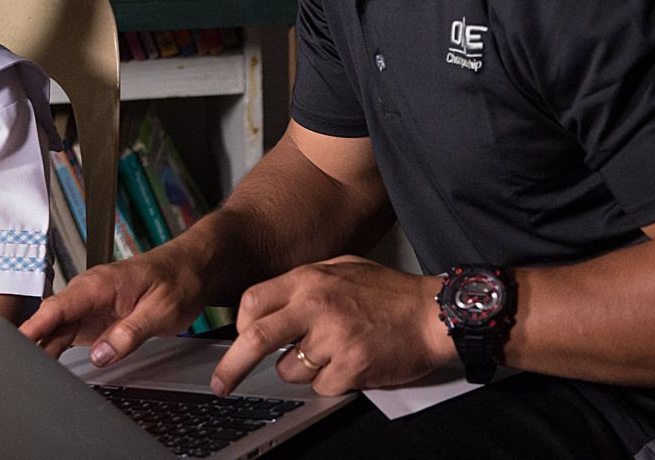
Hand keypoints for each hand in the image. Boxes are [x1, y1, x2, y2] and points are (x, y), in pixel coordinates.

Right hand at [21, 241, 207, 363]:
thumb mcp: (160, 310)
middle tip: (14, 369)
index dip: (35, 325)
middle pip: (50, 320)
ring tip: (23, 374)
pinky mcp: (94, 319)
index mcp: (100, 284)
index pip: (58, 305)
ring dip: (40, 350)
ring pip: (55, 331)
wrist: (190, 270)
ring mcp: (88, 307)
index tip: (16, 342)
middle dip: (29, 342)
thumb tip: (101, 354)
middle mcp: (88, 294)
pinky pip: (68, 335)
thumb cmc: (177, 280)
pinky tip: (44, 368)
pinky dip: (55, 351)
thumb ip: (129, 333)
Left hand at [211, 256, 454, 397]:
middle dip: (232, 366)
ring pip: (288, 370)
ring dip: (301, 370)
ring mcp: (333, 338)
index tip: (238, 339)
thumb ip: (303, 283)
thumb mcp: (340, 269)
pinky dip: (330, 382)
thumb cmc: (388, 292)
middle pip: (255, 338)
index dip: (240, 325)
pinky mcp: (351, 367)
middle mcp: (315, 306)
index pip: (252, 301)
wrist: (433, 314)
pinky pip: (320, 386)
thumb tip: (268, 305)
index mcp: (309, 279)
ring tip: (330, 353)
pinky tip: (350, 363)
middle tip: (221, 383)